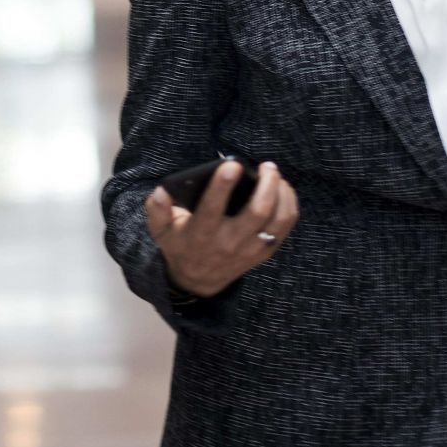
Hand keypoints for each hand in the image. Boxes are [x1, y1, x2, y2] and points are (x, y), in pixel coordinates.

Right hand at [144, 160, 298, 297]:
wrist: (198, 282)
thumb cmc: (180, 246)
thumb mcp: (161, 231)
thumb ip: (157, 210)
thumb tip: (160, 192)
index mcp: (202, 233)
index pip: (213, 208)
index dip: (223, 185)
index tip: (233, 164)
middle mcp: (229, 242)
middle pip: (257, 212)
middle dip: (267, 185)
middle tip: (267, 166)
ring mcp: (250, 249)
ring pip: (277, 220)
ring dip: (282, 194)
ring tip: (276, 176)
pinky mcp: (263, 253)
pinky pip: (284, 229)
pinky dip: (289, 207)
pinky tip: (284, 191)